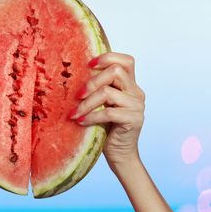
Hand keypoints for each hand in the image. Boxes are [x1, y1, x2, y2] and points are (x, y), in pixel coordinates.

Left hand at [69, 52, 144, 174]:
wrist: (119, 153)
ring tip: (74, 113)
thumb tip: (74, 75)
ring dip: (87, 103)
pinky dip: (91, 116)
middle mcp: (136, 92)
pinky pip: (108, 113)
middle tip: (77, 95)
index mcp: (130, 85)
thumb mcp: (101, 104)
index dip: (107, 57)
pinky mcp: (133, 120)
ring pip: (108, 93)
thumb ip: (98, 89)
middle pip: (116, 71)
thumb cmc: (106, 127)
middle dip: (92, 82)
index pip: (126, 61)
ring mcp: (137, 106)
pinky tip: (81, 122)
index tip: (88, 65)